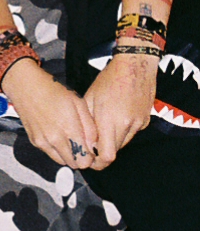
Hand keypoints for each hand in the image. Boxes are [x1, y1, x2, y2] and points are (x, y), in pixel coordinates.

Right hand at [5, 59, 97, 168]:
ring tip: (69, 140)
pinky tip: (56, 135)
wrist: (25, 85)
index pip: (84, 160)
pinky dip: (56, 150)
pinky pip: (50, 154)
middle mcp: (54, 139)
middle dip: (80, 157)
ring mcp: (42, 141)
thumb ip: (90, 127)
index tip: (90, 149)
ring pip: (62, 162)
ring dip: (68, 155)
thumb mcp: (78, 102)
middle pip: (74, 164)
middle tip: (81, 144)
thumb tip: (94, 145)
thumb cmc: (51, 90)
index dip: (90, 156)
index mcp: (68, 129)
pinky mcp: (34, 141)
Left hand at [84, 52, 156, 166]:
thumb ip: (87, 122)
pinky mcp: (144, 121)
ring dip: (112, 142)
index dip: (97, 162)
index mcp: (109, 119)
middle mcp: (126, 125)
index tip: (89, 161)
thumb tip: (84, 141)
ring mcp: (138, 124)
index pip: (106, 154)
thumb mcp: (90, 98)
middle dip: (102, 153)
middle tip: (90, 150)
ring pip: (123, 143)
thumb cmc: (108, 80)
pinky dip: (121, 133)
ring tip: (100, 133)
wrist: (135, 67)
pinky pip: (131, 134)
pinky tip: (114, 122)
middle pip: (114, 151)